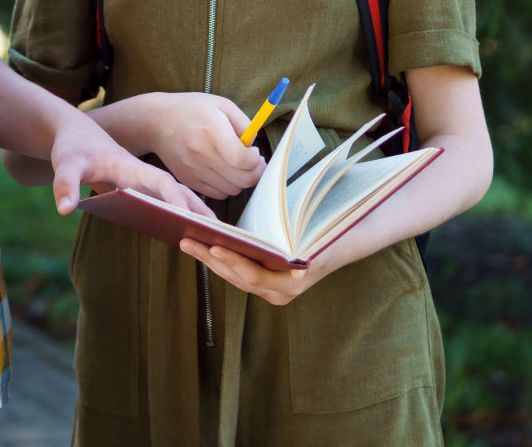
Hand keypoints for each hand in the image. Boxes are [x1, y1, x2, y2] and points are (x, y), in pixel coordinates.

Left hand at [49, 112, 213, 218]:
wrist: (75, 133)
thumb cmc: (72, 146)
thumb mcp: (65, 164)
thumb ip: (65, 184)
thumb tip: (65, 210)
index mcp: (130, 167)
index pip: (160, 182)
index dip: (176, 198)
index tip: (191, 215)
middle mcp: (141, 175)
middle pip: (176, 190)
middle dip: (198, 208)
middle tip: (219, 231)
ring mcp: (141, 182)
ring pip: (174, 196)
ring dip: (194, 212)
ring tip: (214, 235)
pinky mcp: (137, 188)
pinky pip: (163, 202)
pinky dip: (179, 214)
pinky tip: (187, 232)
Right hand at [104, 93, 265, 199]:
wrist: (156, 121)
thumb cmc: (192, 109)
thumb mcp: (221, 104)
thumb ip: (244, 124)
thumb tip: (255, 146)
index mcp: (211, 130)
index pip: (240, 158)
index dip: (255, 160)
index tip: (255, 152)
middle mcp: (201, 153)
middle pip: (240, 179)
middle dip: (255, 173)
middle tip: (255, 162)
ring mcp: (193, 170)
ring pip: (232, 190)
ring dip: (241, 181)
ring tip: (238, 166)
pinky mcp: (188, 180)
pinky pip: (218, 194)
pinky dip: (227, 187)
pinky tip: (224, 172)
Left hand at [179, 238, 323, 306]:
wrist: (345, 244)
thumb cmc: (331, 238)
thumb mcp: (323, 245)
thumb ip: (309, 259)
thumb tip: (298, 272)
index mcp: (290, 285)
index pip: (254, 276)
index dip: (233, 262)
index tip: (214, 247)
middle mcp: (278, 294)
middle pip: (237, 277)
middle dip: (210, 259)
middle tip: (187, 241)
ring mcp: (270, 291)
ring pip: (234, 276)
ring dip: (210, 260)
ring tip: (188, 242)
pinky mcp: (265, 283)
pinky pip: (239, 273)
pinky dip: (222, 260)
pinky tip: (205, 247)